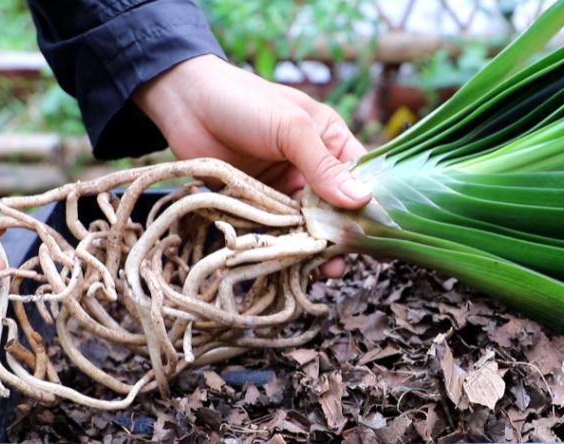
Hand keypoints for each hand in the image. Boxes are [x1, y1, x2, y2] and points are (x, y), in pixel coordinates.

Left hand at [135, 55, 371, 276]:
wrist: (183, 102)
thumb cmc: (244, 102)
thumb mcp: (291, 129)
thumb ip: (323, 167)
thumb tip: (362, 200)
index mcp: (329, 141)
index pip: (361, 177)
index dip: (370, 205)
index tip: (379, 236)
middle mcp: (311, 167)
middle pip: (335, 209)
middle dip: (341, 235)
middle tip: (346, 261)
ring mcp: (284, 188)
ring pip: (307, 224)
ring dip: (315, 247)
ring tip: (325, 271)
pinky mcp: (257, 204)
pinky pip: (277, 230)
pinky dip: (285, 248)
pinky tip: (294, 266)